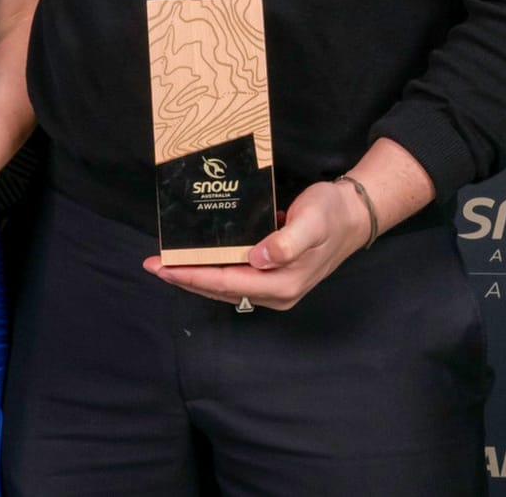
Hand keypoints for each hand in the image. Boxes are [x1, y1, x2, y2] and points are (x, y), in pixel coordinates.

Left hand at [144, 179, 371, 311]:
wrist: (353, 214)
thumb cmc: (331, 214)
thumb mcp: (311, 222)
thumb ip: (286, 242)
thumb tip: (257, 258)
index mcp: (283, 283)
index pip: (227, 282)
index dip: (192, 276)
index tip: (163, 267)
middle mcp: (277, 291)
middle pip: (221, 289)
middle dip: (185, 278)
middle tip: (152, 265)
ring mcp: (276, 286)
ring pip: (226, 285)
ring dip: (196, 276)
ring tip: (166, 264)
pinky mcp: (274, 274)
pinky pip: (235, 276)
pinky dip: (213, 269)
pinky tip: (196, 258)